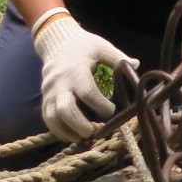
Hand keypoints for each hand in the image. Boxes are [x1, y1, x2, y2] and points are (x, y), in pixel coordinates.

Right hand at [32, 11, 131, 140]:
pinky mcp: (45, 99)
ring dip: (67, 131)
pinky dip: (58, 130)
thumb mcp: (101, 47)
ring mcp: (49, 92)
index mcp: (76, 70)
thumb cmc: (84, 46)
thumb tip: (136, 65)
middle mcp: (60, 83)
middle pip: (65, 109)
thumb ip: (117, 57)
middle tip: (95, 131)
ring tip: (84, 137)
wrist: (58, 43)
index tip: (111, 110)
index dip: (100, 104)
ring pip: (52, 117)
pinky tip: (72, 136)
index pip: (87, 92)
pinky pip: (47, 119)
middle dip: (80, 124)